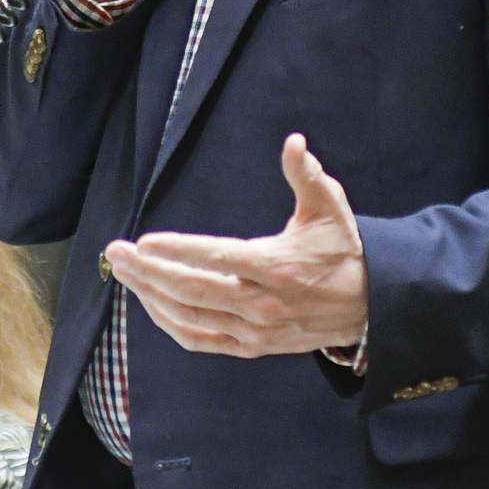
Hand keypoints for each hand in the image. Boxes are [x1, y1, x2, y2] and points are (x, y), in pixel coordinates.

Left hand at [106, 135, 368, 356]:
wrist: (371, 307)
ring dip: (152, 297)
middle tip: (117, 253)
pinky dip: (171, 324)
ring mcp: (255, 329)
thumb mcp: (330, 207)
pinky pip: (201, 340)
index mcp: (277, 266)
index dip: (179, 251)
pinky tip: (151, 304)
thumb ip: (306, 174)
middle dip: (149, 272)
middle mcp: (261, 302)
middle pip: (193, 291)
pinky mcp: (252, 347)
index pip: (218, 259)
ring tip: (125, 273)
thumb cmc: (344, 250)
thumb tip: (293, 142)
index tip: (145, 241)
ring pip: (190, 318)